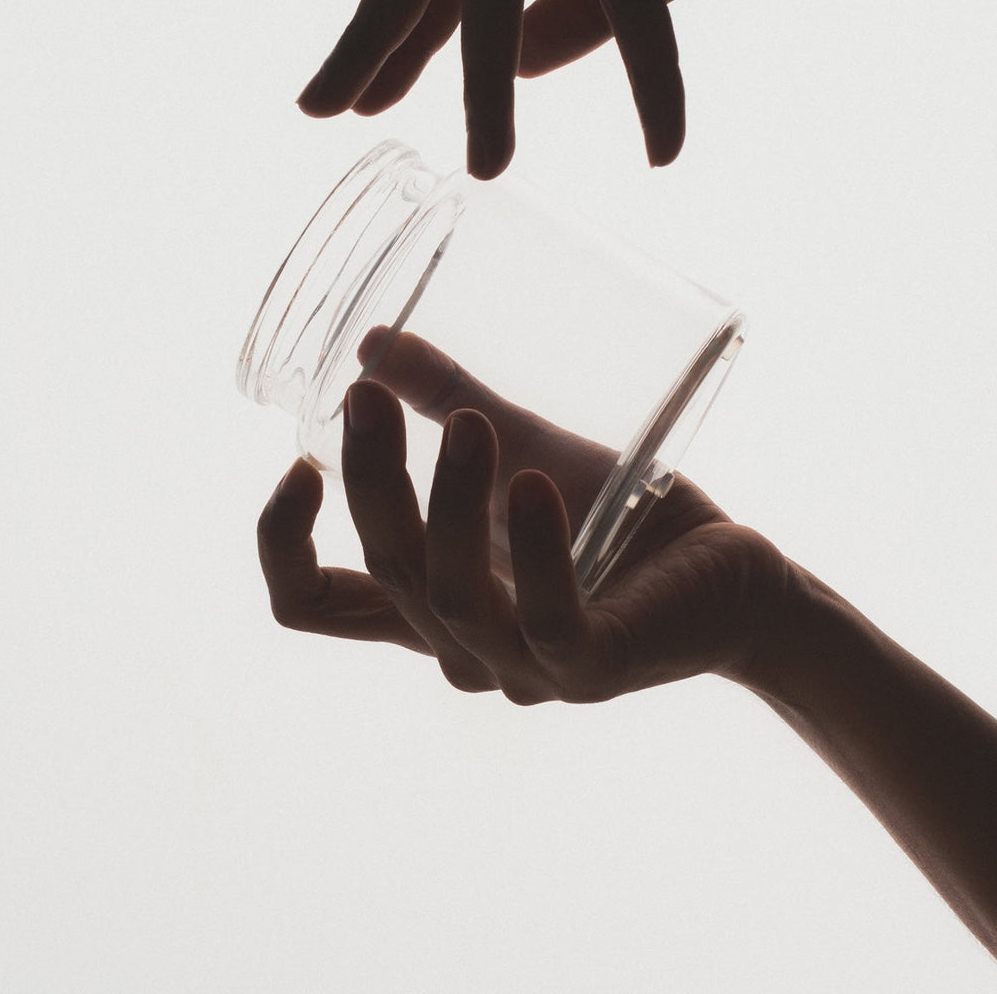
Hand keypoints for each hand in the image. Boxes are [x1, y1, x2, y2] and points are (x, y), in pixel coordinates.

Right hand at [258, 334, 791, 702]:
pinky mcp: (593, 668)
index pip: (314, 605)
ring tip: (473, 424)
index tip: (297, 463)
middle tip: (372, 398)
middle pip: (383, 574)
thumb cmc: (618, 517)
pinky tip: (533, 488)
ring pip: (450, 597)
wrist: (728, 572)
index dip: (282, 545)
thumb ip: (449, 400)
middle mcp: (459, 648)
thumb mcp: (522, 447)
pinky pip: (548, 620)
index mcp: (426, 603)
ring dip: (450, 504)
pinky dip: (535, 553)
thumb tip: (373, 342)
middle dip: (371, 480)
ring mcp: (523, 668)